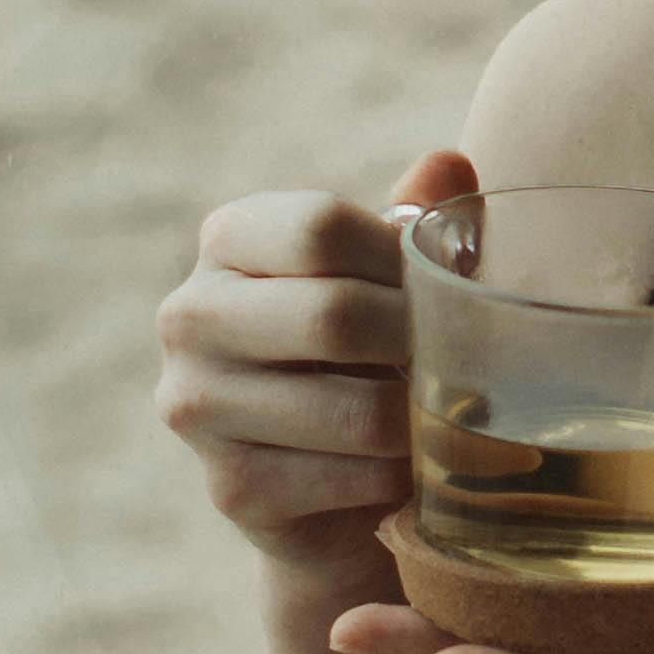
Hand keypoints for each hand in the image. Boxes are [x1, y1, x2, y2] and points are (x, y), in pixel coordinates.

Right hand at [155, 149, 468, 602]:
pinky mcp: (232, 488)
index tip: (439, 290)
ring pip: (352, 411)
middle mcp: (190, 316)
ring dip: (420, 420)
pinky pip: (352, 481)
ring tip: (449, 415)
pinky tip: (413, 469)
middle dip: (416, 344)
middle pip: (333, 316)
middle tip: (463, 363)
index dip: (401, 261)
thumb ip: (414, 217)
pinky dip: (402, 478)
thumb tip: (449, 165)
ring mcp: (198, 406)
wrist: (323, 480)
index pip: (321, 228)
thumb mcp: (387, 275)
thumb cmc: (364, 348)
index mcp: (227, 240)